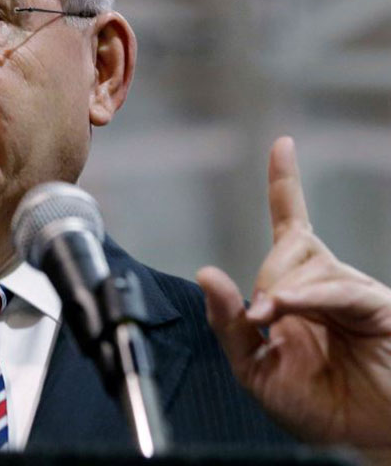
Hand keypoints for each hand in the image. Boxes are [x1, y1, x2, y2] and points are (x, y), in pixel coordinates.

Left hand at [197, 136, 390, 447]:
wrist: (360, 443)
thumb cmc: (314, 407)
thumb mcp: (252, 368)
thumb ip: (227, 322)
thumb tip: (208, 273)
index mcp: (296, 295)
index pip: (291, 227)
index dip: (287, 185)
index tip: (283, 146)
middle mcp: (326, 286)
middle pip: (288, 246)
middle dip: (268, 279)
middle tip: (264, 320)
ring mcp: (353, 294)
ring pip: (308, 263)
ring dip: (283, 292)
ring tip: (279, 325)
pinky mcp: (377, 306)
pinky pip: (335, 287)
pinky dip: (306, 296)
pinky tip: (286, 308)